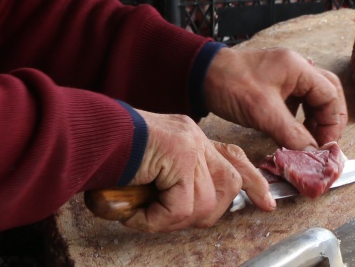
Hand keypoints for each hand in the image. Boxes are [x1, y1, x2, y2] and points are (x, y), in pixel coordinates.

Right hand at [122, 111, 275, 231]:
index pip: (233, 156)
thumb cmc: (108, 153)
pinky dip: (157, 219)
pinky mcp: (178, 156)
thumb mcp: (148, 167)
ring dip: (174, 218)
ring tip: (146, 215)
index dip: (252, 180)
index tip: (266, 202)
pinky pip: (179, 206)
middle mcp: (193, 137)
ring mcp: (188, 145)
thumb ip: (171, 180)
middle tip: (169, 216)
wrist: (89, 135)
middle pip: (227, 184)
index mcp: (189, 137)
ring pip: (203, 202)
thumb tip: (185, 210)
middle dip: (205, 211)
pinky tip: (136, 213)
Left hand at [202, 46, 346, 149]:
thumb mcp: (264, 112)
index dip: (331, 122)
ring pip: (312, 98)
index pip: (330, 94)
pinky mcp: (273, 86)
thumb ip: (292, 134)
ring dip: (314, 120)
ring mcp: (284, 76)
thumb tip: (313, 155)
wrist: (200, 76)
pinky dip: (299, 119)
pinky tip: (293, 134)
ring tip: (309, 143)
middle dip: (328, 119)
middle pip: (326, 93)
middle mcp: (295, 68)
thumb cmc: (231, 86)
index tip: (325, 146)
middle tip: (323, 144)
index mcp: (298, 68)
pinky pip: (296, 102)